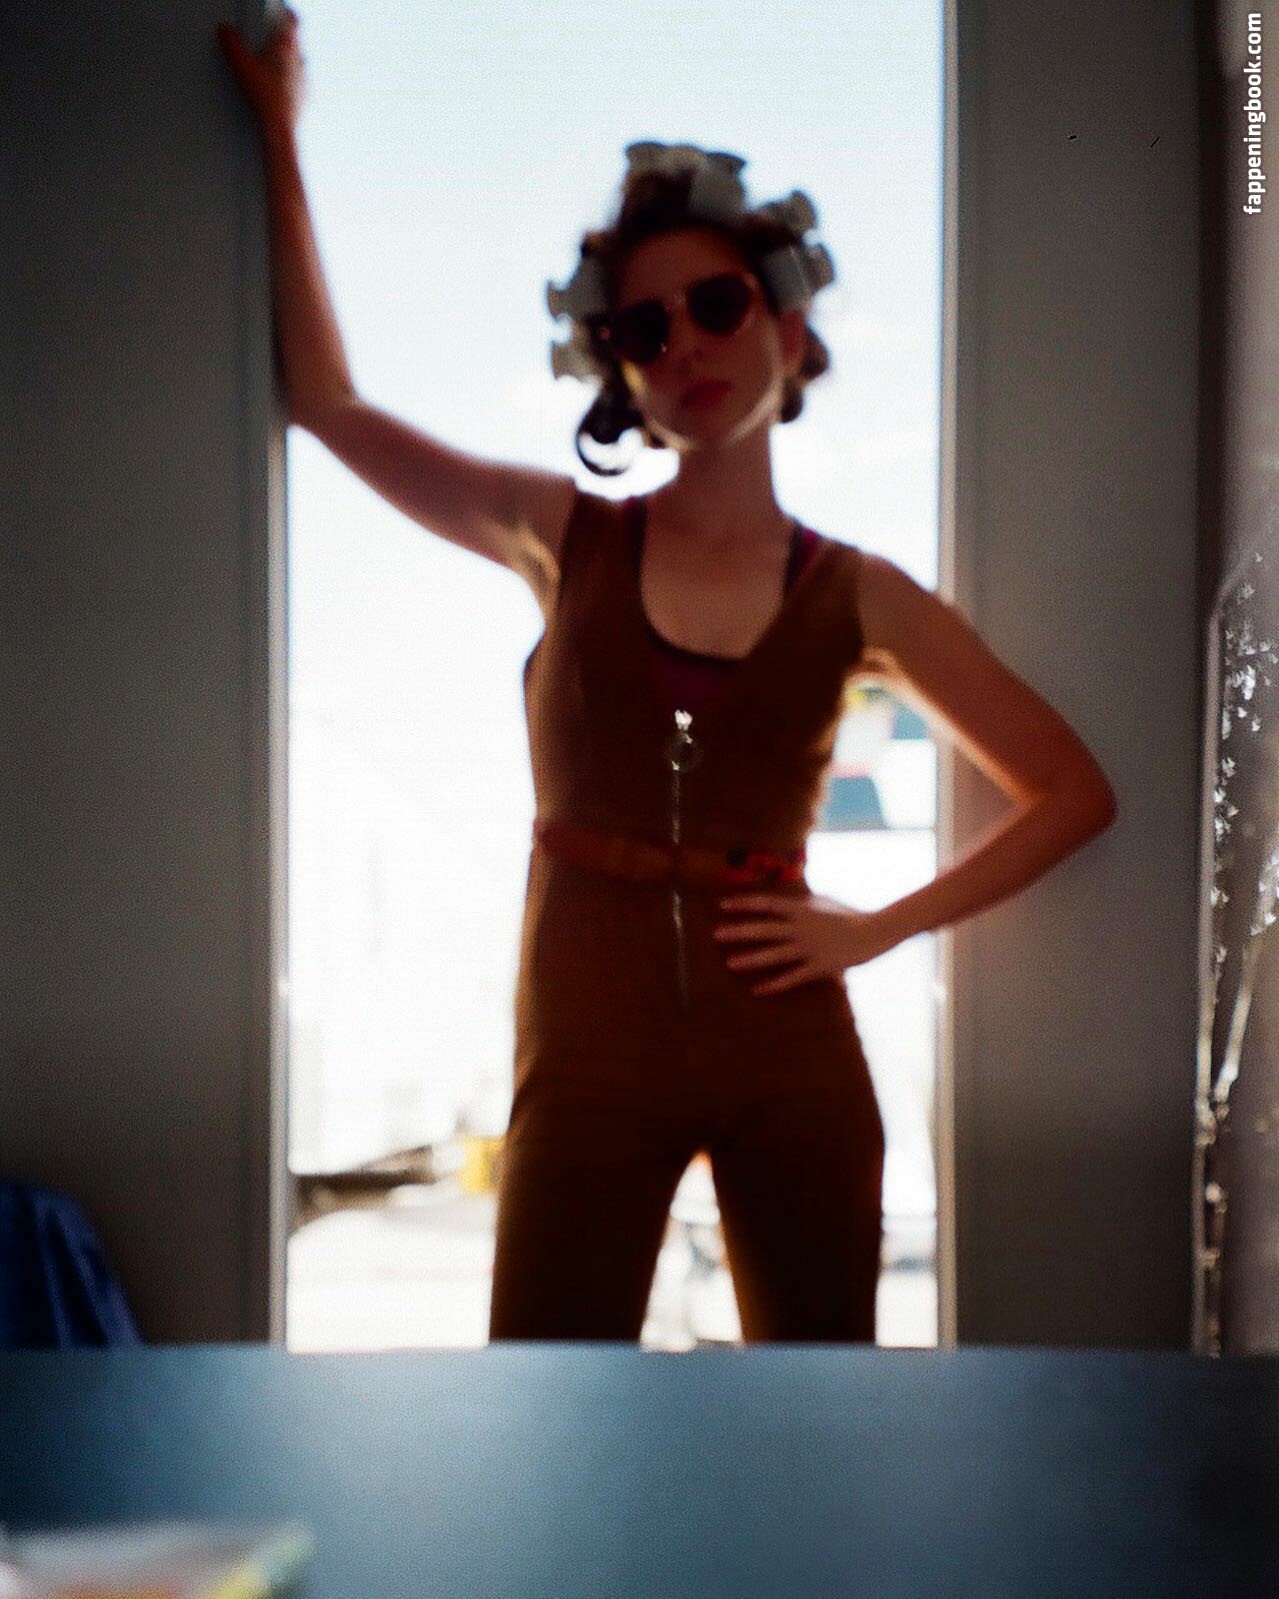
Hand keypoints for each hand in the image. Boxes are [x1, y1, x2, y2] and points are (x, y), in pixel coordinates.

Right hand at [216, 5, 307, 134]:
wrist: (279, 127)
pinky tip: (277, 87)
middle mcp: (299, 60)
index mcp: (286, 47)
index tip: (283, 10)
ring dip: (287, 60)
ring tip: (271, 65)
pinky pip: (299, 82)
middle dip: (283, 38)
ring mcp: (304, 79)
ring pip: (298, 61)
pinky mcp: (306, 96)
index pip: (293, 20)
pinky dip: (290, 80)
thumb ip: (230, 43)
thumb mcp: (239, 65)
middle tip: (270, 39)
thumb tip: (225, 31)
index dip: (287, 12)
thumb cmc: (264, 97)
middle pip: (295, 41)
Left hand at [714, 891, 901, 996]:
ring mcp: (810, 948)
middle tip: (716, 934)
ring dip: (751, 959)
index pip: (767, 903)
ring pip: (775, 954)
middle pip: (765, 929)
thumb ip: (803, 903)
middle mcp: (802, 927)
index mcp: (802, 909)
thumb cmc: (849, 914)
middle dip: (739, 931)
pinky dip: (775, 984)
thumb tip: (786, 899)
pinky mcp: (820, 966)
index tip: (723, 905)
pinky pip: (793, 977)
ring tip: (730, 963)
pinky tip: (758, 990)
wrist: (877, 930)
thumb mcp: (824, 902)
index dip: (744, 904)